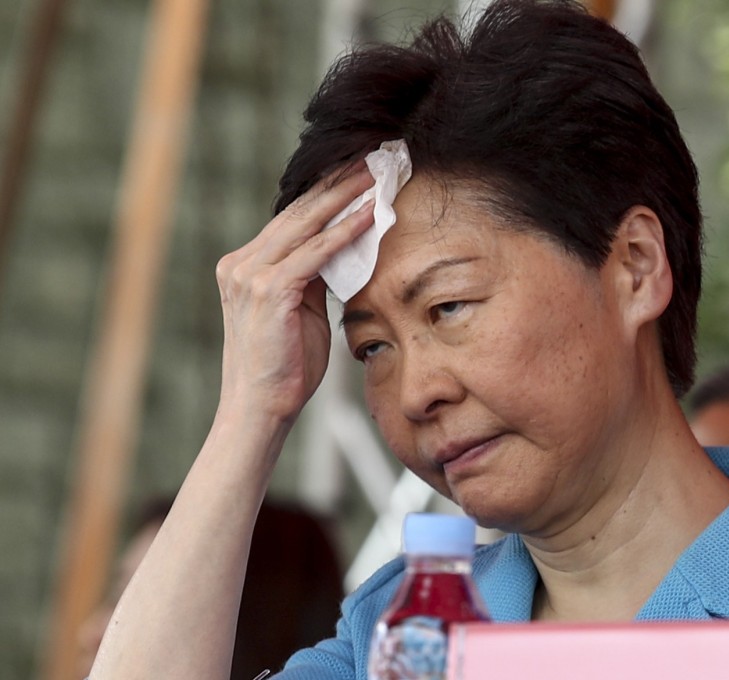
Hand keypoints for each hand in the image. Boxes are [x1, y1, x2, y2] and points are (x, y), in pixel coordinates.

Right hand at [215, 164, 375, 424]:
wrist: (260, 409)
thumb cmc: (285, 367)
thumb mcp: (301, 312)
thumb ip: (313, 279)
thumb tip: (343, 253)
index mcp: (244, 265)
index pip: (291, 219)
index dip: (326, 193)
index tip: (356, 171)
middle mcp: (241, 263)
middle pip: (298, 211)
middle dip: (338, 182)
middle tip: (372, 158)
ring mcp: (250, 274)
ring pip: (307, 223)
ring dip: (346, 196)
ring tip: (377, 174)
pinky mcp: (269, 290)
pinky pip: (316, 252)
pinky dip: (346, 231)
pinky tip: (372, 214)